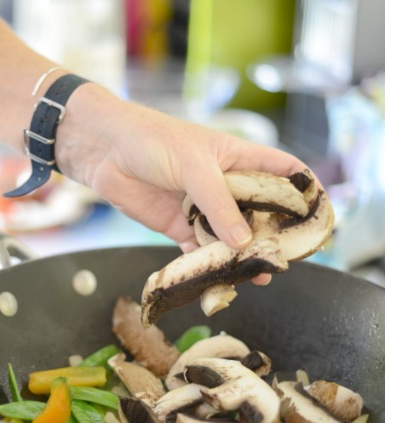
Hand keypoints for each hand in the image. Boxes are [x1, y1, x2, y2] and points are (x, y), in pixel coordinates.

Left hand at [57, 84, 308, 265]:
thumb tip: (243, 242)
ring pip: (229, 236)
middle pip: (258, 212)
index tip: (317, 215)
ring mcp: (201, 207)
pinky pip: (199, 250)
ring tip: (258, 277)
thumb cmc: (153, 141)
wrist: (106, 152)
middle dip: (271, 235)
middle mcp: (224, 184)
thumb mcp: (195, 168)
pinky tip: (221, 281)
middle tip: (285, 258)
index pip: (282, 172)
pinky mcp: (178, 226)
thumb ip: (219, 205)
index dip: (302, 191)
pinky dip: (208, 265)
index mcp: (239, 158)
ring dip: (241, 256)